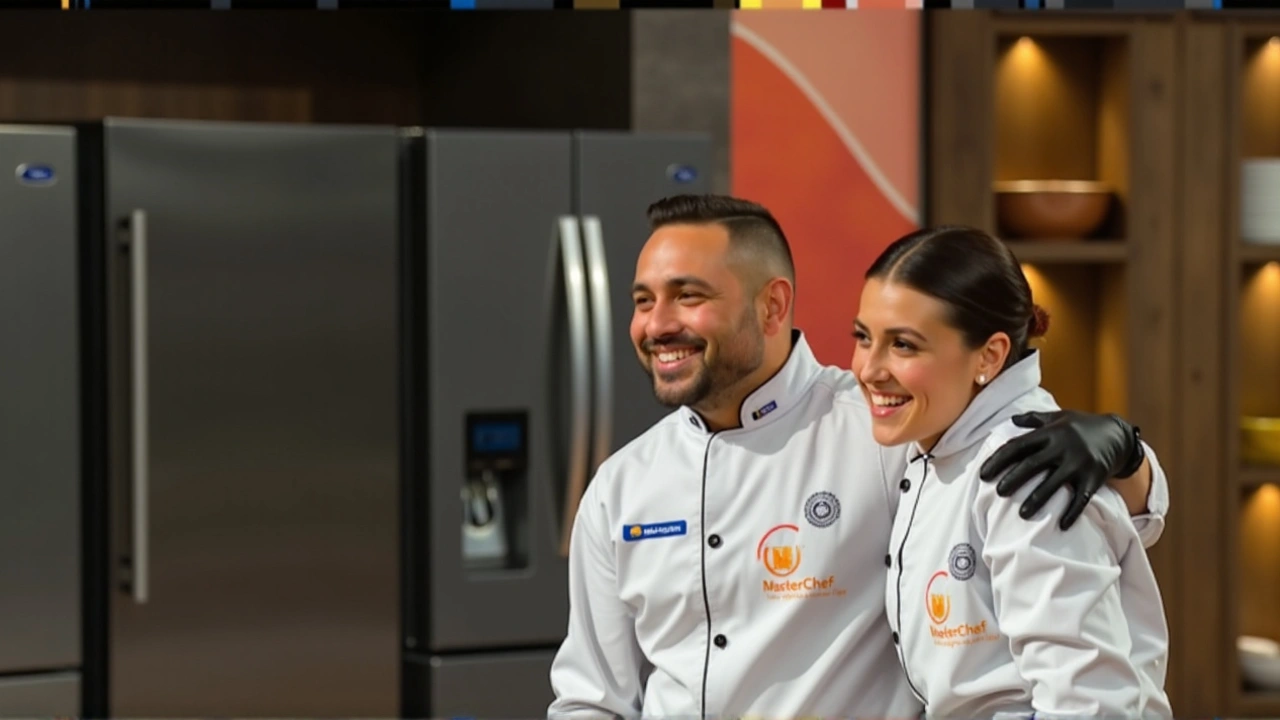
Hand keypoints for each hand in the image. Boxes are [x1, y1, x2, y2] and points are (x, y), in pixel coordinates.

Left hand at [978, 410, 1141, 529]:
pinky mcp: (1094, 477)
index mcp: (1049, 433)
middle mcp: (1062, 447)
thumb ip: (1034, 419)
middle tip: (998, 493)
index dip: (998, 460)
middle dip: (1013, 479)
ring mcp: (1079, 463)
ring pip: (1054, 484)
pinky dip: (1072, 513)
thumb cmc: (1081, 426)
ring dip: (1037, 500)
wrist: (1118, 434)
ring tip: (1022, 514)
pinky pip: (1081, 498)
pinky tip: (1062, 526)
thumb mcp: (1059, 417)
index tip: (983, 474)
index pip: (1018, 446)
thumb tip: (1011, 420)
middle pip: (1032, 465)